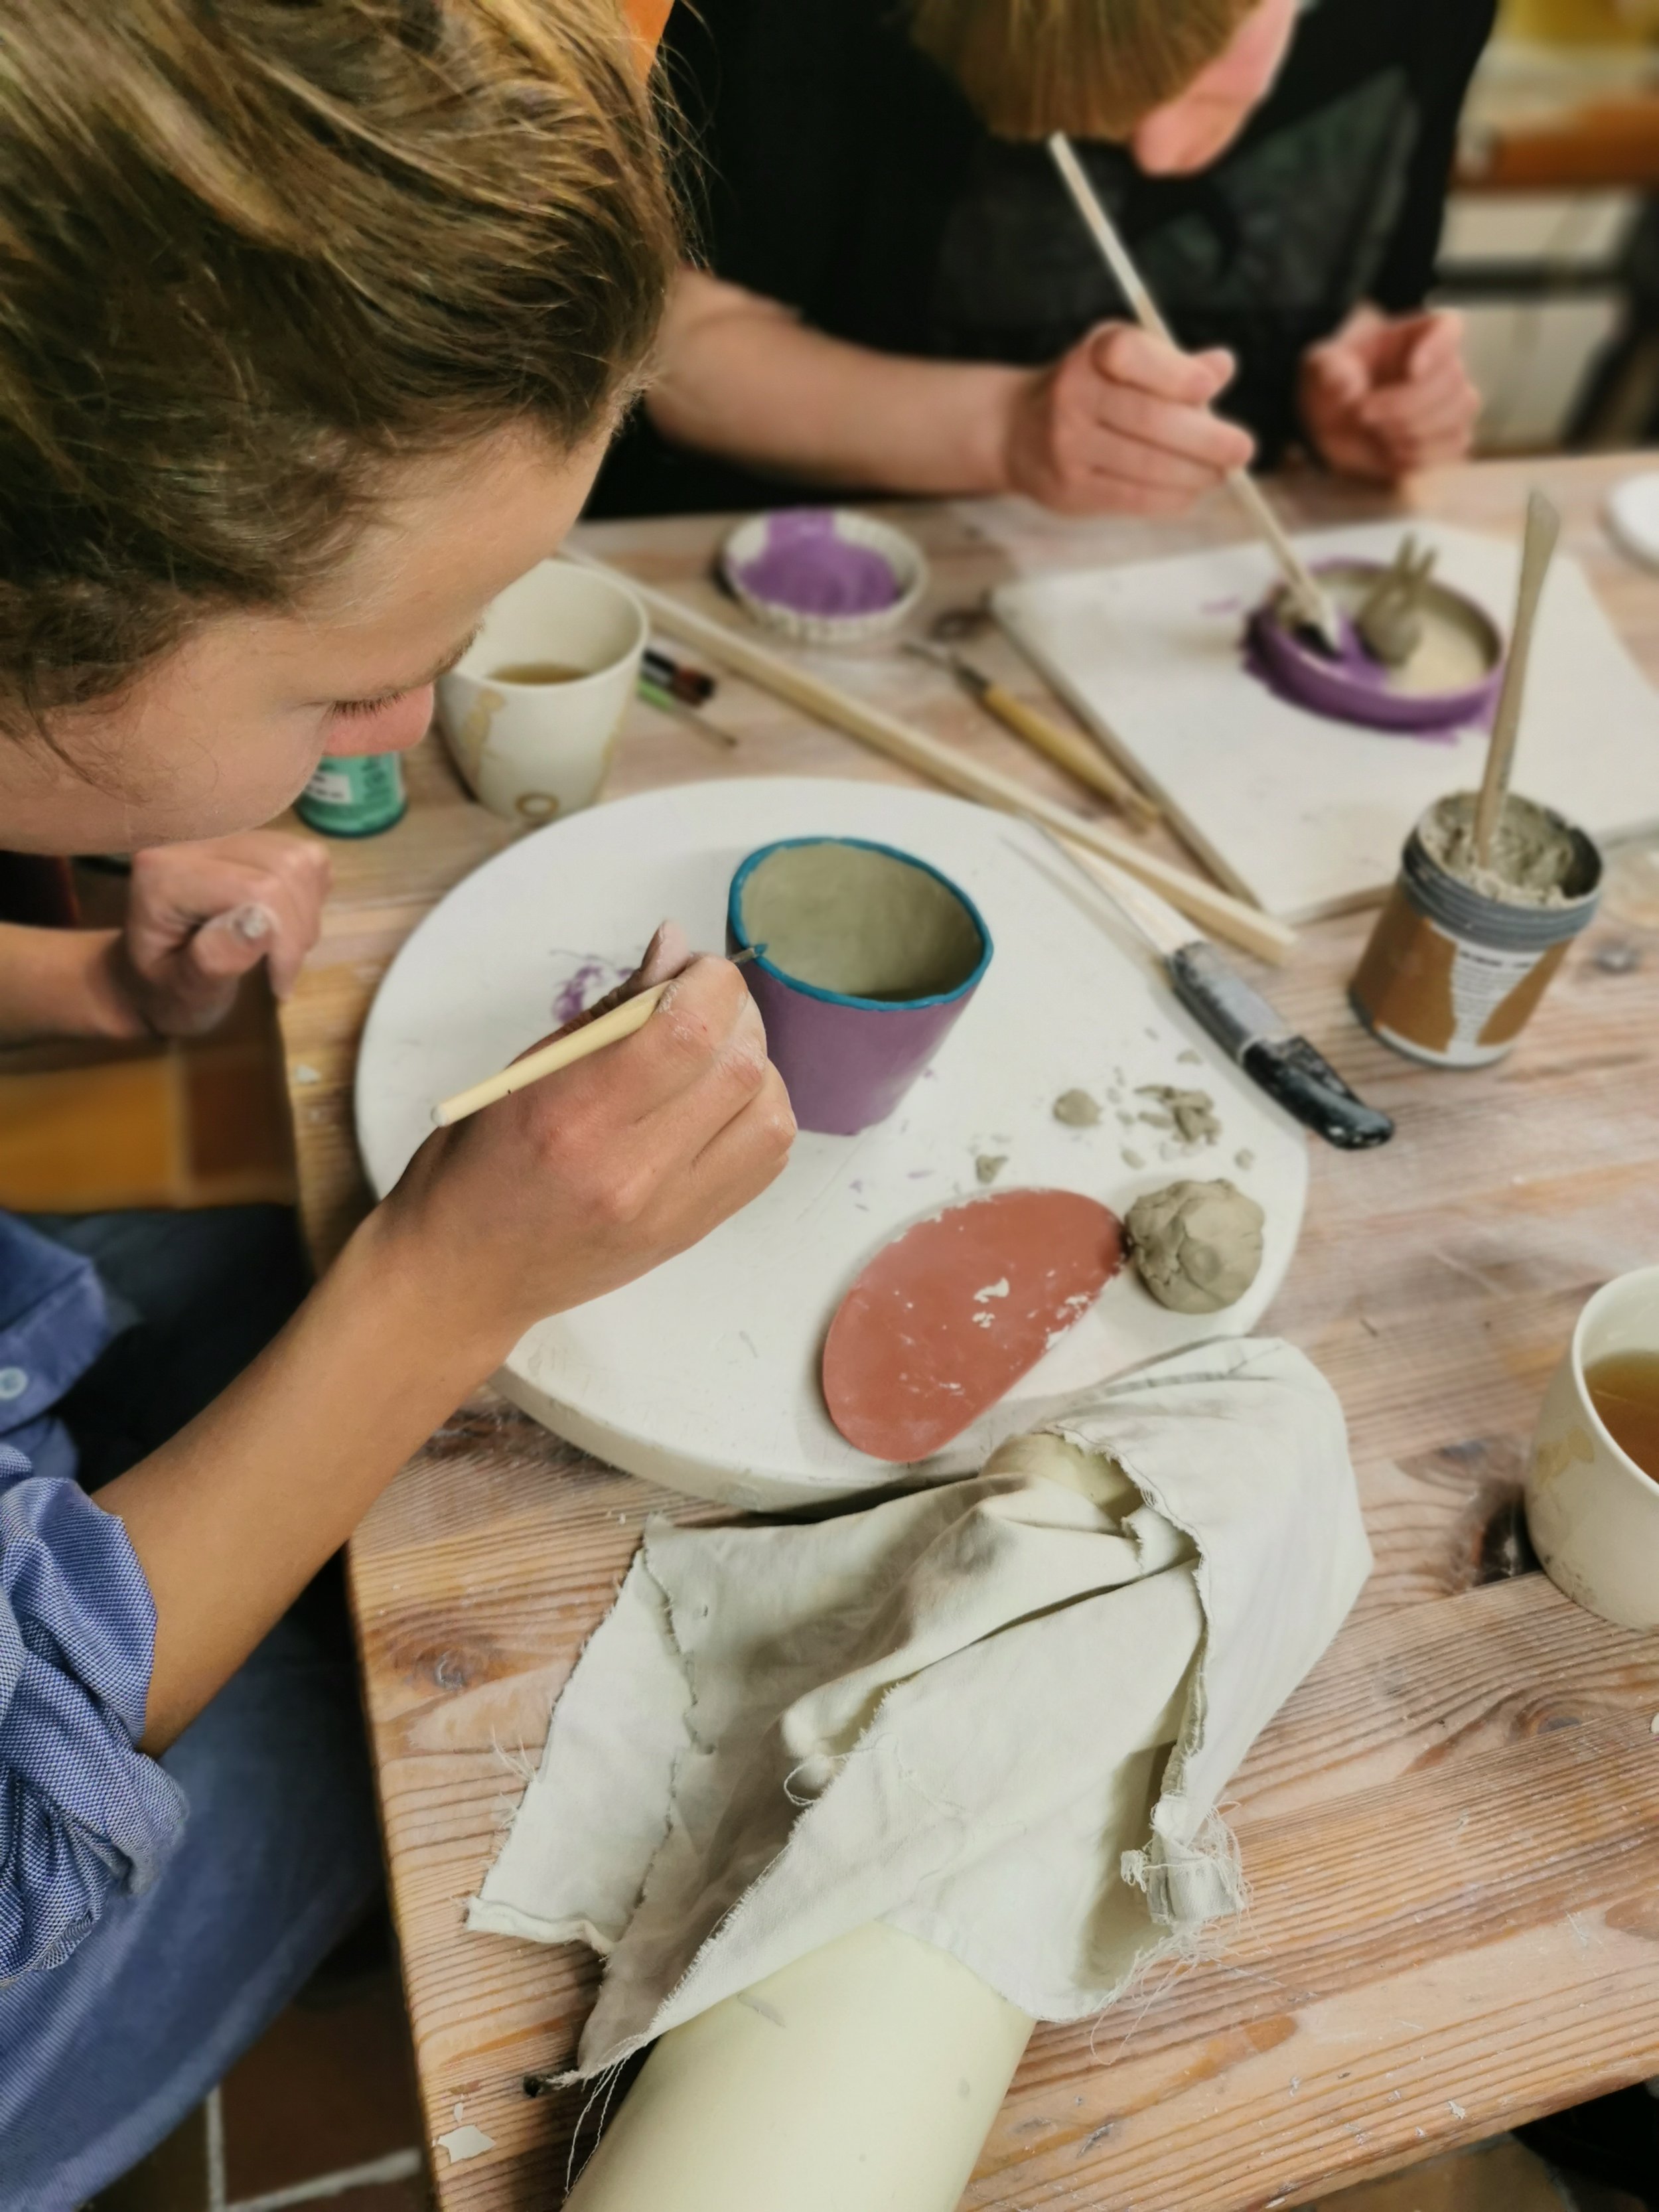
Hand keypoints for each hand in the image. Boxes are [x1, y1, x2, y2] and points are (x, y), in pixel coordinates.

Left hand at [106, 831, 330, 1037]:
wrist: (153, 975)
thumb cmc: (165, 992)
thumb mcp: (182, 993)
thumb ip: (212, 960)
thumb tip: (261, 921)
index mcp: (164, 876)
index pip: (256, 888)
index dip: (284, 938)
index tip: (279, 983)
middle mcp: (191, 842)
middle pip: (284, 869)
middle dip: (298, 930)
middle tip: (281, 973)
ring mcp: (223, 834)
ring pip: (300, 860)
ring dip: (306, 915)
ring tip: (281, 952)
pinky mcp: (250, 838)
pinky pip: (304, 857)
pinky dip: (309, 897)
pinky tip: (285, 924)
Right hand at [376, 940, 793, 1356]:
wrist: (468, 1273)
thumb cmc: (477, 1165)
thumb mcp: (526, 1072)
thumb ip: (612, 1011)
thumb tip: (677, 946)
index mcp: (576, 1113)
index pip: (689, 1027)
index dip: (709, 982)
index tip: (690, 973)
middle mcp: (632, 1166)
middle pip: (739, 1064)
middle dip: (736, 1014)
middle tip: (702, 1006)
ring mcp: (670, 1208)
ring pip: (770, 1112)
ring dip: (754, 1067)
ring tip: (710, 1059)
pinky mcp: (692, 1231)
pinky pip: (767, 1157)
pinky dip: (758, 1113)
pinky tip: (718, 1104)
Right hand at [1002, 322, 1254, 517]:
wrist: (1017, 431)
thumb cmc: (1092, 388)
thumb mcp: (1126, 360)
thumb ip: (1173, 364)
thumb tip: (1221, 367)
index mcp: (1094, 353)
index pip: (1132, 355)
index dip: (1175, 373)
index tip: (1208, 389)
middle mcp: (1074, 396)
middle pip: (1149, 420)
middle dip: (1205, 439)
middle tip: (1243, 450)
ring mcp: (1068, 446)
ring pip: (1146, 465)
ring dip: (1195, 474)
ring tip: (1222, 474)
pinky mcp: (1071, 489)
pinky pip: (1133, 498)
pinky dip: (1172, 498)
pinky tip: (1192, 492)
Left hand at [1299, 307, 1479, 481]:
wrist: (1335, 422)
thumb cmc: (1337, 382)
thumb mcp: (1321, 368)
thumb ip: (1329, 372)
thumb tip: (1342, 387)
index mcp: (1419, 333)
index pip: (1447, 329)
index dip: (1437, 349)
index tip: (1413, 370)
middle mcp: (1445, 365)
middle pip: (1451, 381)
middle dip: (1404, 405)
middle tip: (1361, 412)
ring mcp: (1454, 403)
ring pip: (1454, 417)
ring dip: (1409, 432)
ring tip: (1373, 431)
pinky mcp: (1450, 437)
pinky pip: (1450, 448)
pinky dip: (1417, 455)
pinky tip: (1387, 450)